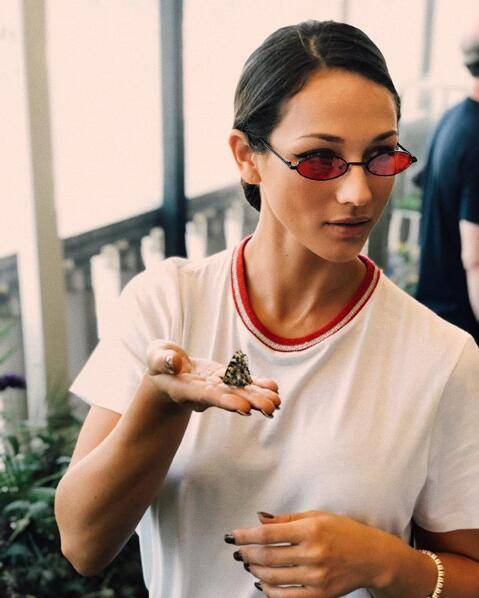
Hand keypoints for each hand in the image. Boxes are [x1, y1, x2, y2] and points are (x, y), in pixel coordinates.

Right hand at [146, 340, 280, 417]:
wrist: (167, 373)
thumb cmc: (159, 364)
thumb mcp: (155, 357)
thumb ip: (162, 359)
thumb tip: (175, 363)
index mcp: (187, 390)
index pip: (208, 396)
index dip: (226, 401)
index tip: (244, 408)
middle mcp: (205, 392)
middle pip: (230, 398)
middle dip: (250, 402)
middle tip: (271, 408)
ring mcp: (217, 388)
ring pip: (240, 393)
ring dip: (259, 398)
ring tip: (277, 403)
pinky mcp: (224, 381)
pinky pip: (243, 384)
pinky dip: (258, 386)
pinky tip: (274, 388)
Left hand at [227, 510, 396, 596]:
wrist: (372, 557)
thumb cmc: (343, 531)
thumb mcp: (316, 516)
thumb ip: (286, 519)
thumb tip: (259, 518)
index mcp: (310, 530)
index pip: (268, 534)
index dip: (246, 535)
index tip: (232, 536)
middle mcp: (313, 553)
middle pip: (268, 556)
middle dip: (247, 554)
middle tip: (237, 551)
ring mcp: (316, 576)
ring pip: (273, 577)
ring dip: (255, 570)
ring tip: (248, 563)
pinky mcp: (320, 595)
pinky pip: (286, 597)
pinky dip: (269, 591)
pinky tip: (262, 582)